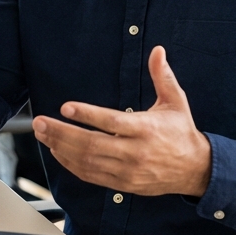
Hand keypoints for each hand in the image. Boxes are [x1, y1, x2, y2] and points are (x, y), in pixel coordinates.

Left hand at [32, 46, 211, 196]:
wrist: (195, 170)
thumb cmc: (182, 132)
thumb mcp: (176, 101)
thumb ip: (162, 76)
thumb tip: (158, 50)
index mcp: (147, 129)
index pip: (112, 122)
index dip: (88, 115)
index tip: (66, 107)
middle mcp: (135, 152)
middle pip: (92, 144)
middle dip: (62, 133)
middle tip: (40, 122)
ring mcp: (127, 171)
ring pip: (88, 161)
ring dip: (61, 147)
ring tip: (42, 134)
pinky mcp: (122, 184)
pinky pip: (91, 176)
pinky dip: (71, 164)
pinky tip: (58, 151)